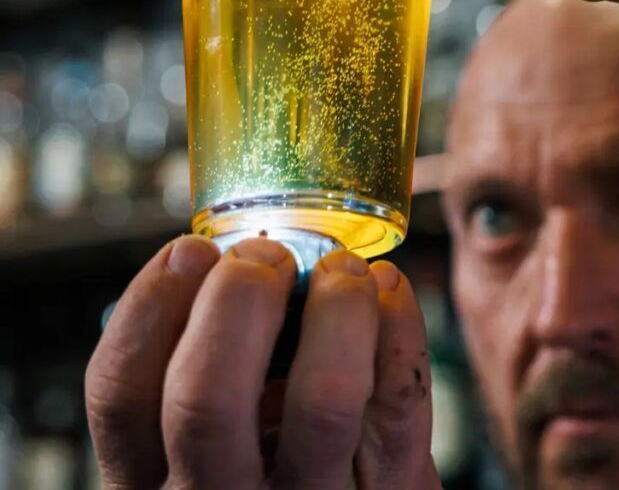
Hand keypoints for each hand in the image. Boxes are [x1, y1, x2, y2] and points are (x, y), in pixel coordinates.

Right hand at [85, 236, 439, 488]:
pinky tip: (387, 288)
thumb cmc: (273, 480)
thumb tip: (238, 257)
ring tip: (341, 268)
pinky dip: (399, 325)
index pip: (120, 395)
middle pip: (207, 397)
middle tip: (266, 254)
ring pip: (324, 399)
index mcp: (157, 482)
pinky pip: (399, 403)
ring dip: (336, 309)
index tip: (189, 250)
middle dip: (237, 299)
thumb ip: (209, 376)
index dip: (149, 306)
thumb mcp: (212, 453)